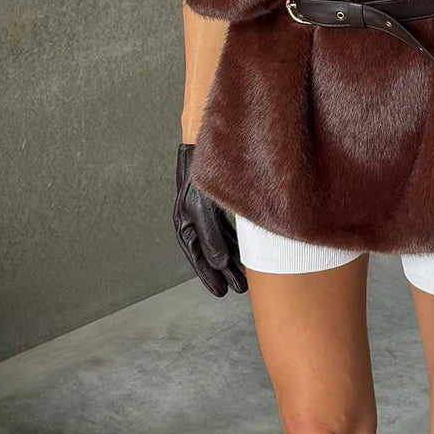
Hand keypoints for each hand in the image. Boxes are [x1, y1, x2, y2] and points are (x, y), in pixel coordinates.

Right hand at [173, 142, 247, 295]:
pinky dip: (236, 242)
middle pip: (209, 253)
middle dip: (224, 273)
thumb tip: (221, 262)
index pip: (197, 256)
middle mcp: (194, 218)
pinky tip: (247, 252)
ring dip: (232, 261)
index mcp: (186, 221)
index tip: (221, 292)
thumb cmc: (202, 172)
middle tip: (239, 290)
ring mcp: (206, 211)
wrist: (207, 141)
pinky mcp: (218, 204)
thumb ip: (211, 235)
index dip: (209, 275)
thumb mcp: (203, 206)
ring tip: (246, 278)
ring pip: (220, 242)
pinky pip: (227, 229)